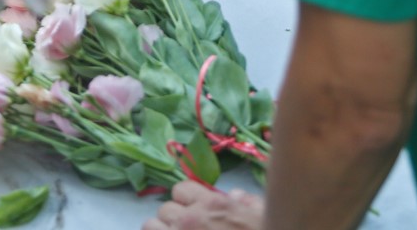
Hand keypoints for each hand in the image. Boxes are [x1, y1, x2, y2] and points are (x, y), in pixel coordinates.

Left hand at [144, 182, 263, 229]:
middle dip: (173, 221)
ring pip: (150, 226)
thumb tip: (235, 195)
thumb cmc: (266, 227)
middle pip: (165, 209)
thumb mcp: (262, 215)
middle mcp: (191, 219)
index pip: (181, 190)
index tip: (192, 213)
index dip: (185, 202)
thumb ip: (247, 203)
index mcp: (213, 205)